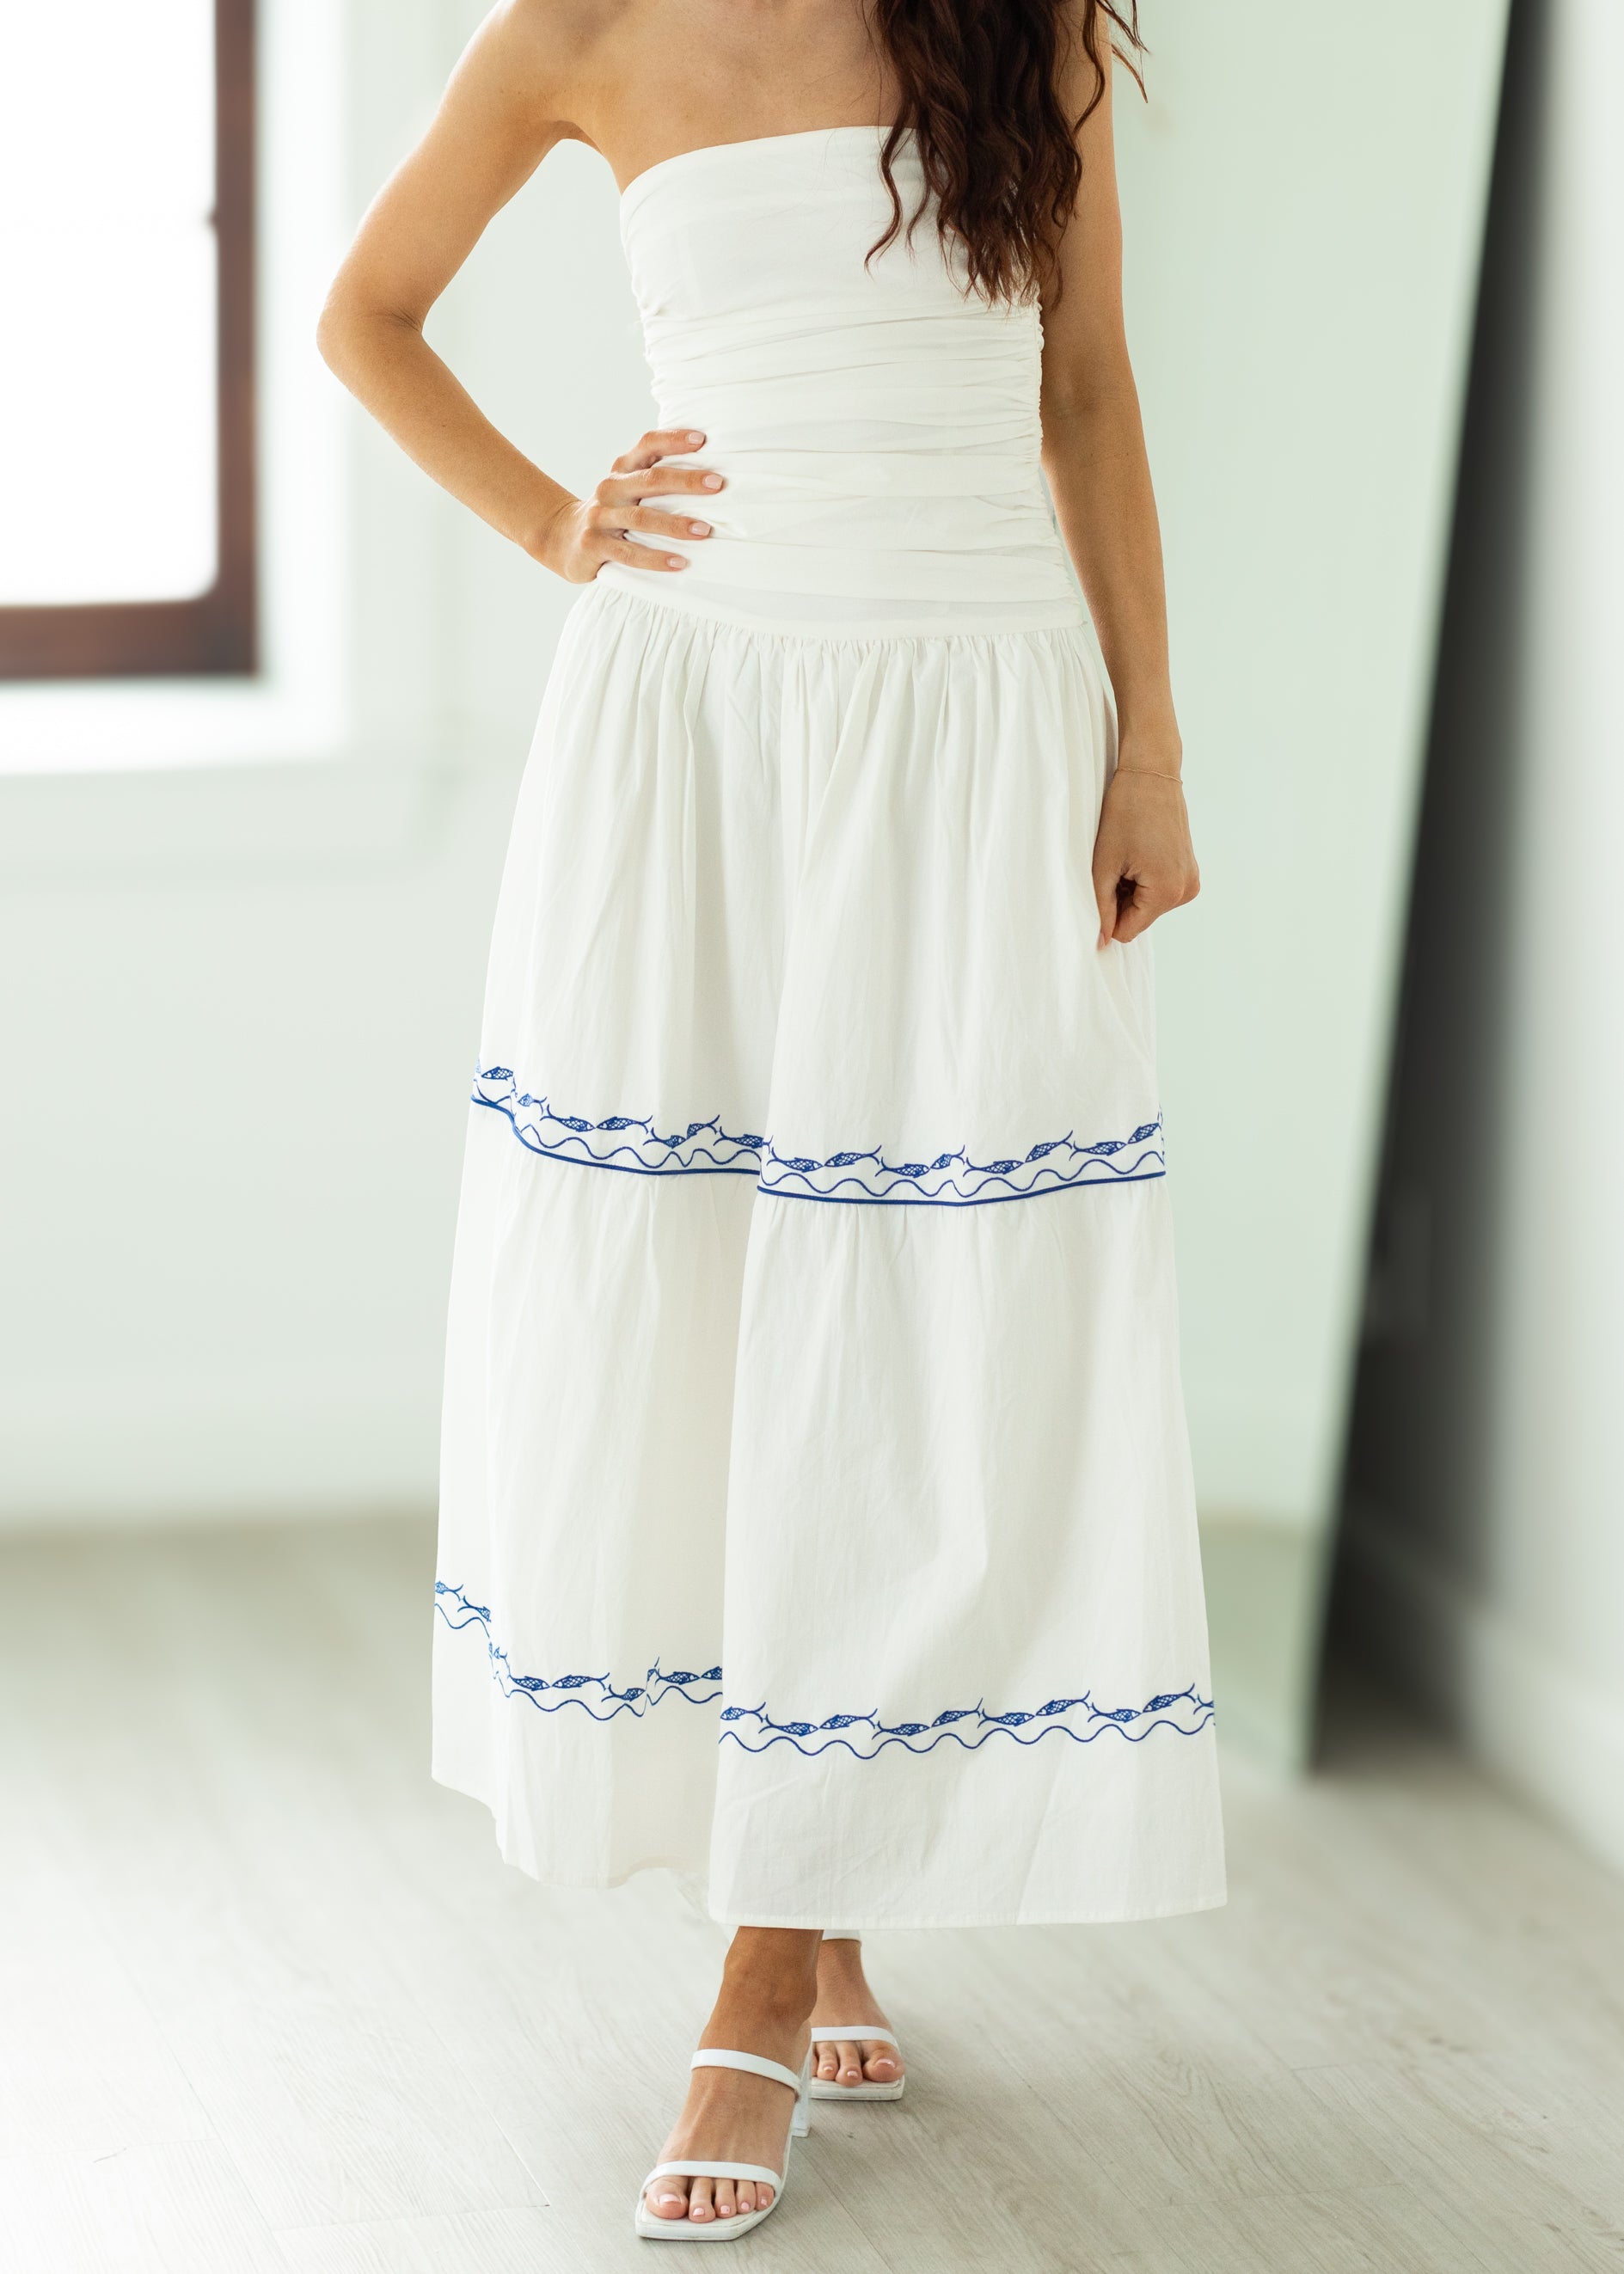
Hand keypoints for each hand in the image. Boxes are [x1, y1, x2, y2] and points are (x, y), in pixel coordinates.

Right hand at [533, 428, 722, 583]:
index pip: (648, 445)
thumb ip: (657, 480)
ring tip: (704, 530)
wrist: (563, 538)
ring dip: (675, 524)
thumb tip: (709, 476)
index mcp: (623, 470)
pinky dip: (656, 559)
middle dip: (685, 481)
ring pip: (641, 518)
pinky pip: (629, 553)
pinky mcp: (595, 546)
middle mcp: (611, 488)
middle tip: (717, 484)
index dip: (673, 440)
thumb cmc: (613, 513)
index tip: (703, 440)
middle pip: (650, 480)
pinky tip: (679, 563)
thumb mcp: (628, 489)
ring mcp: (601, 517)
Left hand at [1091, 764, 1199, 945]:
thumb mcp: (1104, 864)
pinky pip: (1158, 891)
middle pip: (1138, 919)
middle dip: (1119, 899)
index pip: (1127, 931)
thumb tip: (1101, 942)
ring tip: (1127, 855)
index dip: (1106, 915)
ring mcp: (1191, 881)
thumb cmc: (1125, 813)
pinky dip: (1143, 880)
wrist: (1152, 773)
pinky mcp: (1189, 870)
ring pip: (1147, 906)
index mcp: (1167, 892)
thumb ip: (1101, 907)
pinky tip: (1138, 853)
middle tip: (1114, 862)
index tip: (1099, 885)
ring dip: (1130, 889)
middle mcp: (1186, 891)